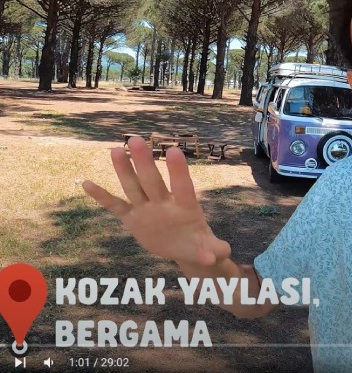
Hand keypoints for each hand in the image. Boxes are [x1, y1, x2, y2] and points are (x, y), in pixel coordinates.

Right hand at [82, 136, 230, 266]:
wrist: (185, 248)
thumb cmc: (200, 244)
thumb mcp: (209, 250)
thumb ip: (214, 250)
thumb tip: (220, 256)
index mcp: (186, 208)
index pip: (182, 187)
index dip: (178, 171)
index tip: (173, 151)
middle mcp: (164, 204)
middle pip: (153, 181)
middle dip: (145, 162)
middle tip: (136, 139)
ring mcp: (147, 209)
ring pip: (134, 187)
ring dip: (124, 170)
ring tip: (115, 150)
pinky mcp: (133, 218)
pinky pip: (116, 206)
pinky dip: (102, 197)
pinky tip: (87, 183)